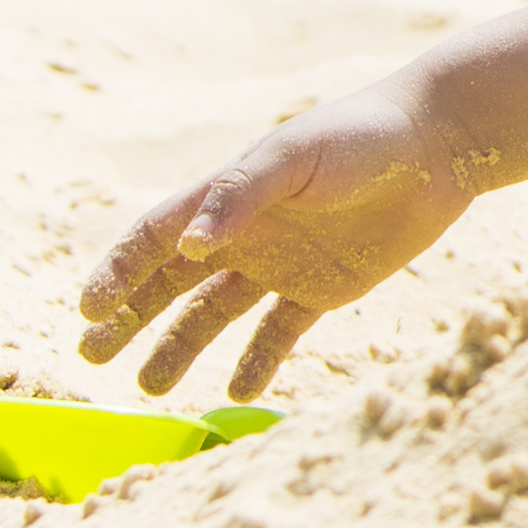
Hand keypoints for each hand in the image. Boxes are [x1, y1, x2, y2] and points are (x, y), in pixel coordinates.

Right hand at [74, 77, 483, 398]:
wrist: (439, 145)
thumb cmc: (362, 135)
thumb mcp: (296, 156)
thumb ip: (242, 194)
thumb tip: (187, 244)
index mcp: (227, 196)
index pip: (154, 238)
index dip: (118, 272)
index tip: (88, 311)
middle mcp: (245, 233)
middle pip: (170, 283)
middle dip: (128, 318)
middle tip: (91, 357)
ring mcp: (281, 263)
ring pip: (214, 314)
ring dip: (180, 348)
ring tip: (151, 387)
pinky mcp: (323, 289)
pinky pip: (278, 333)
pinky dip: (257, 362)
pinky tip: (237, 392)